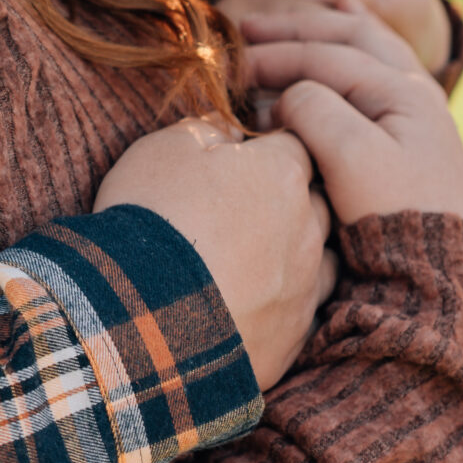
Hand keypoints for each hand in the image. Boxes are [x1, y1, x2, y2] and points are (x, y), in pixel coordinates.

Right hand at [93, 117, 334, 389]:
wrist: (146, 312)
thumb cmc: (154, 216)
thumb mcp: (164, 148)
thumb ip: (205, 129)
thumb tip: (228, 129)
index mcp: (280, 173)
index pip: (294, 146)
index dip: (267, 148)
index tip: (238, 156)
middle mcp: (307, 226)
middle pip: (312, 200)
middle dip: (285, 198)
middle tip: (238, 205)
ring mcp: (305, 283)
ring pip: (316, 256)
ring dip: (290, 250)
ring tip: (246, 257)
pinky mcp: (294, 333)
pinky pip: (299, 308)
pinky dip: (279, 299)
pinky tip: (247, 299)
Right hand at [238, 6, 462, 227]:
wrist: (438, 276)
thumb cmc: (392, 214)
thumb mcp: (349, 156)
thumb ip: (314, 109)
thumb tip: (285, 99)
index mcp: (404, 92)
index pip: (327, 57)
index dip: (276, 56)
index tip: (234, 66)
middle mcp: (416, 94)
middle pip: (352, 36)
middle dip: (298, 29)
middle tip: (249, 28)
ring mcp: (417, 114)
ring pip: (369, 48)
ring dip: (326, 30)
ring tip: (295, 17)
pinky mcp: (411, 139)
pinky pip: (379, 70)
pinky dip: (355, 44)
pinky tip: (346, 28)